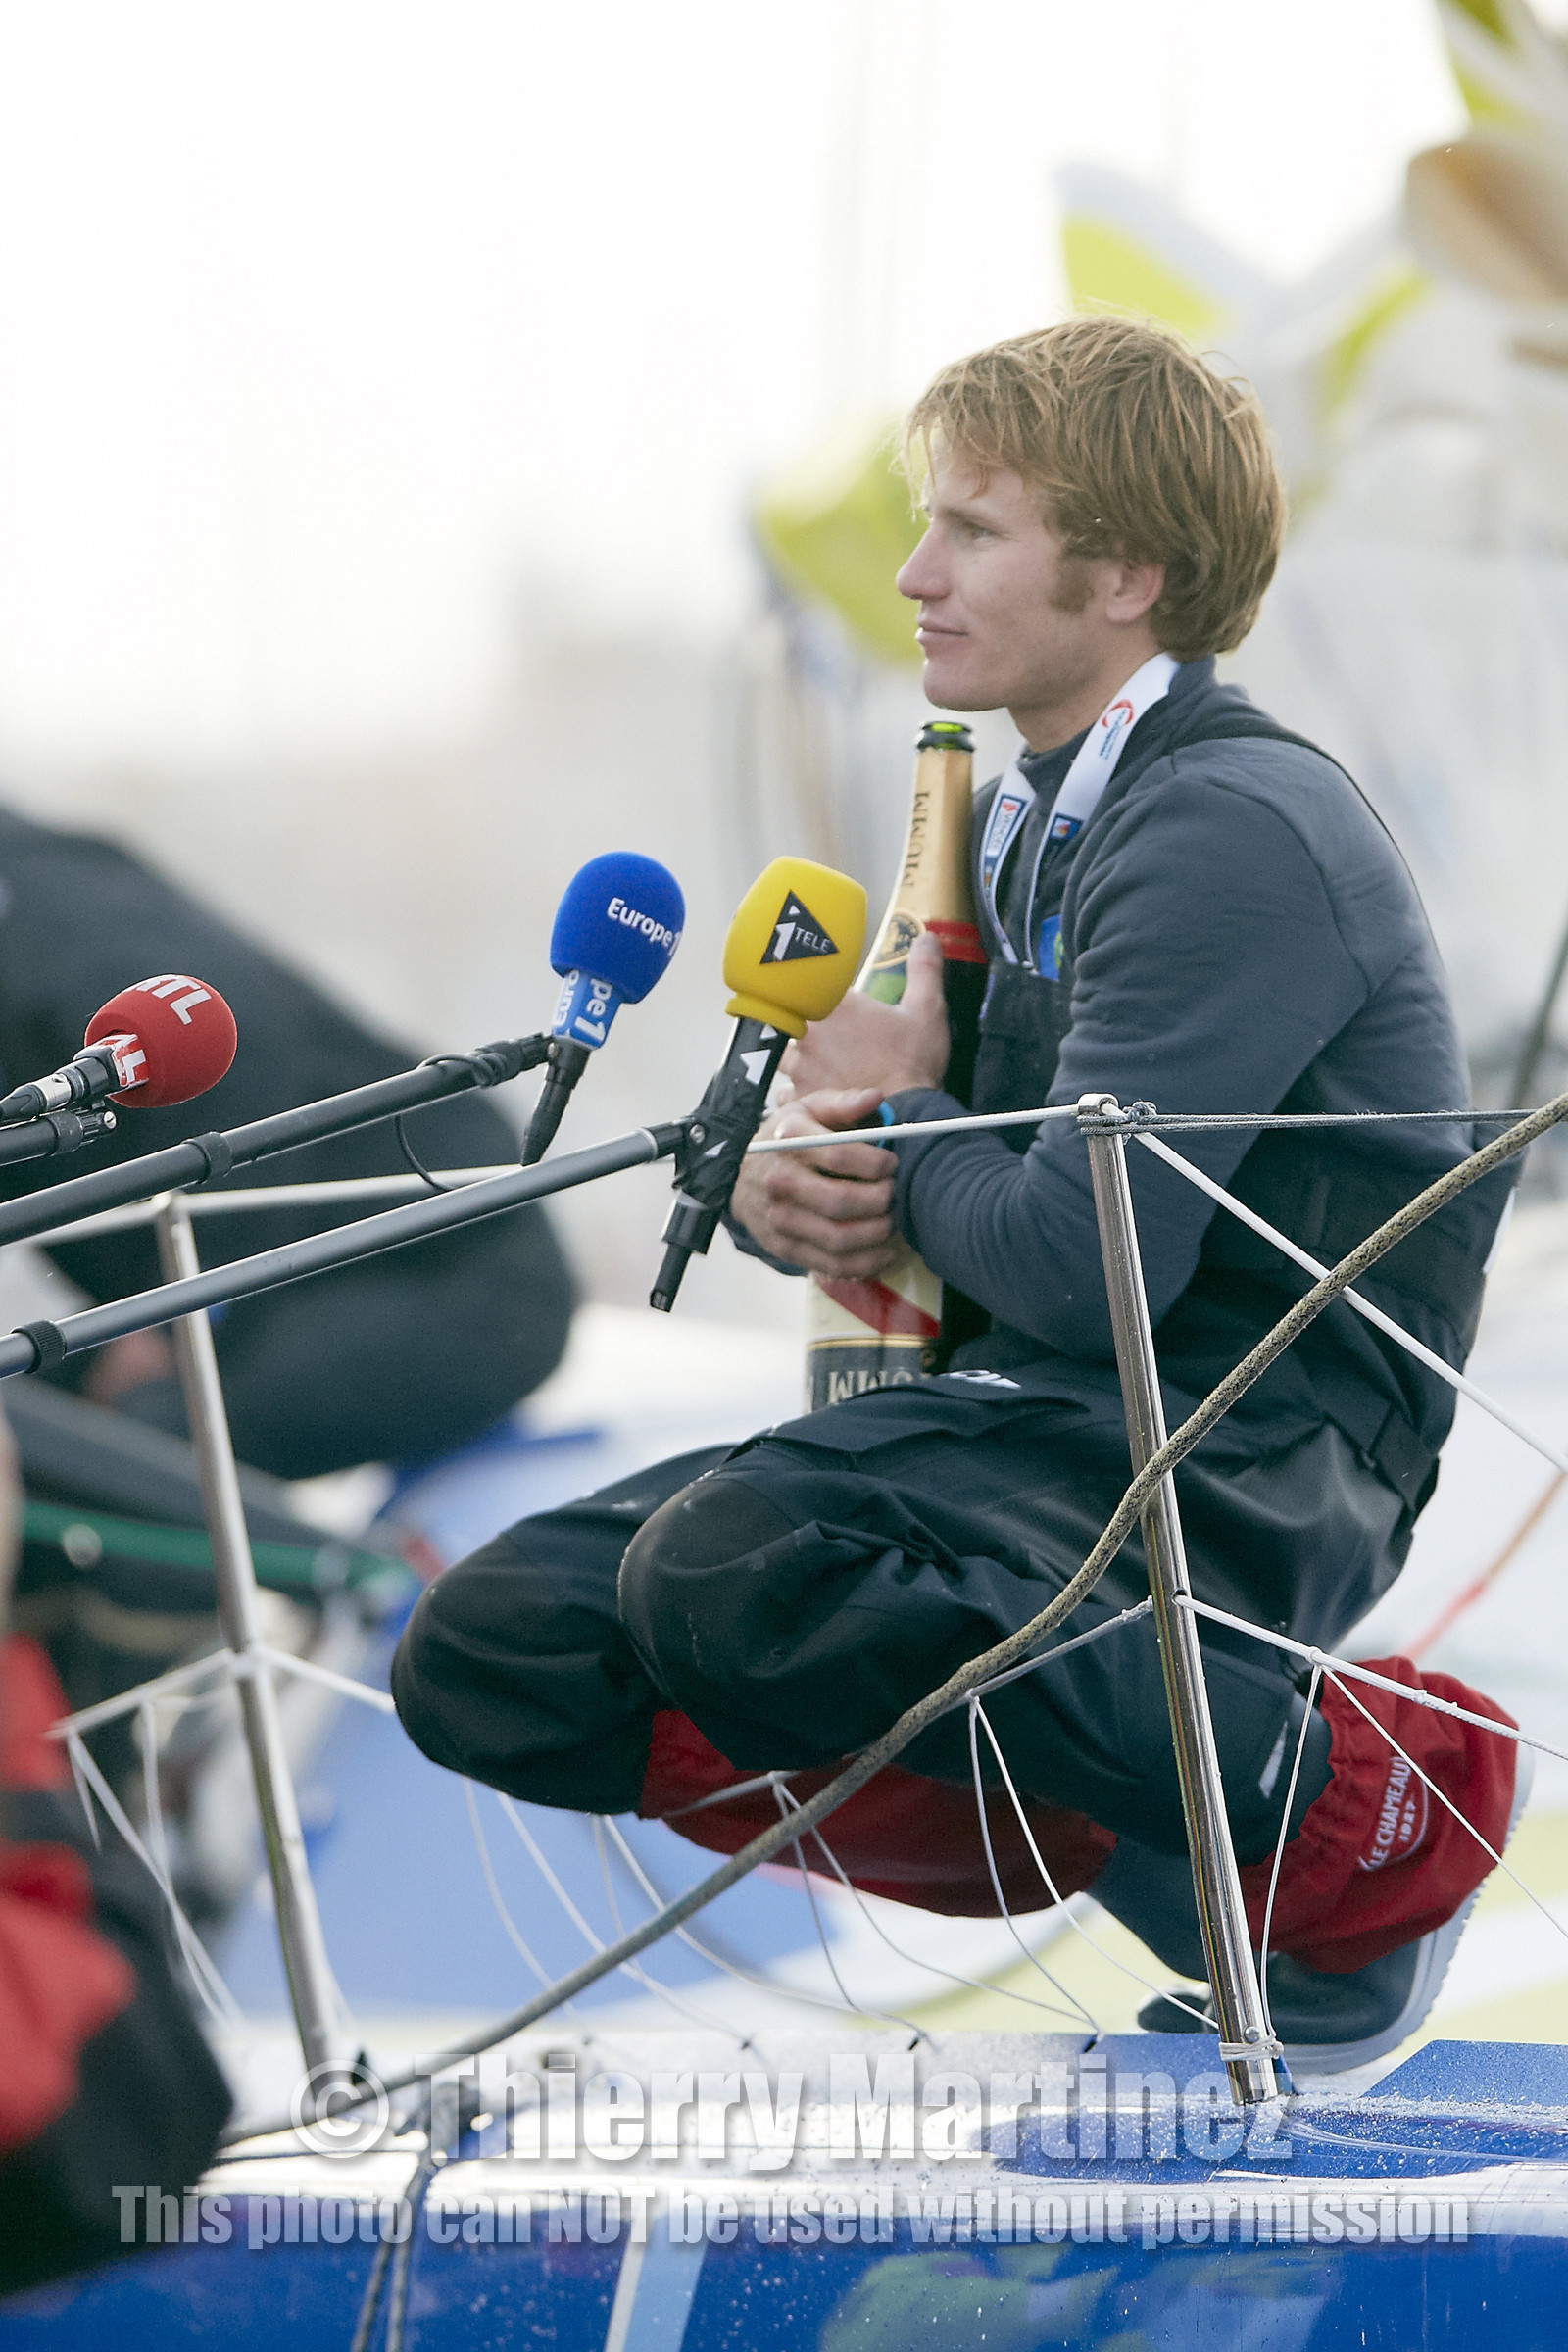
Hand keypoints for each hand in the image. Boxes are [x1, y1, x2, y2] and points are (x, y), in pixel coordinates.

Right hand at [729, 1086, 900, 1277]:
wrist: (738, 1175)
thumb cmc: (786, 1140)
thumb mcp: (807, 1110)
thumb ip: (843, 1104)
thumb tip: (875, 1098)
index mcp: (790, 1143)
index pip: (841, 1156)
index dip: (876, 1162)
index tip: (891, 1164)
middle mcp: (780, 1182)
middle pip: (841, 1201)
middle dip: (880, 1200)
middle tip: (893, 1194)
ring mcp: (780, 1219)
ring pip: (839, 1238)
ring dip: (876, 1234)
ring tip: (891, 1222)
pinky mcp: (785, 1248)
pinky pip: (831, 1264)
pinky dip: (865, 1263)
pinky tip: (883, 1251)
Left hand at [781, 930, 948, 1098]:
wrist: (904, 1114)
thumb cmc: (914, 1062)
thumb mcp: (927, 1009)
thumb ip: (924, 970)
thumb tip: (926, 937)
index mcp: (836, 1003)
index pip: (816, 985)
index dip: (824, 989)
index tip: (835, 997)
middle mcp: (810, 1030)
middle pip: (792, 1017)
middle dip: (803, 1021)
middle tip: (824, 1032)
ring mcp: (802, 1065)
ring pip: (782, 1053)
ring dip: (794, 1055)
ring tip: (812, 1061)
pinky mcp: (801, 1095)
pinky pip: (786, 1090)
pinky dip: (795, 1090)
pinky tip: (809, 1091)